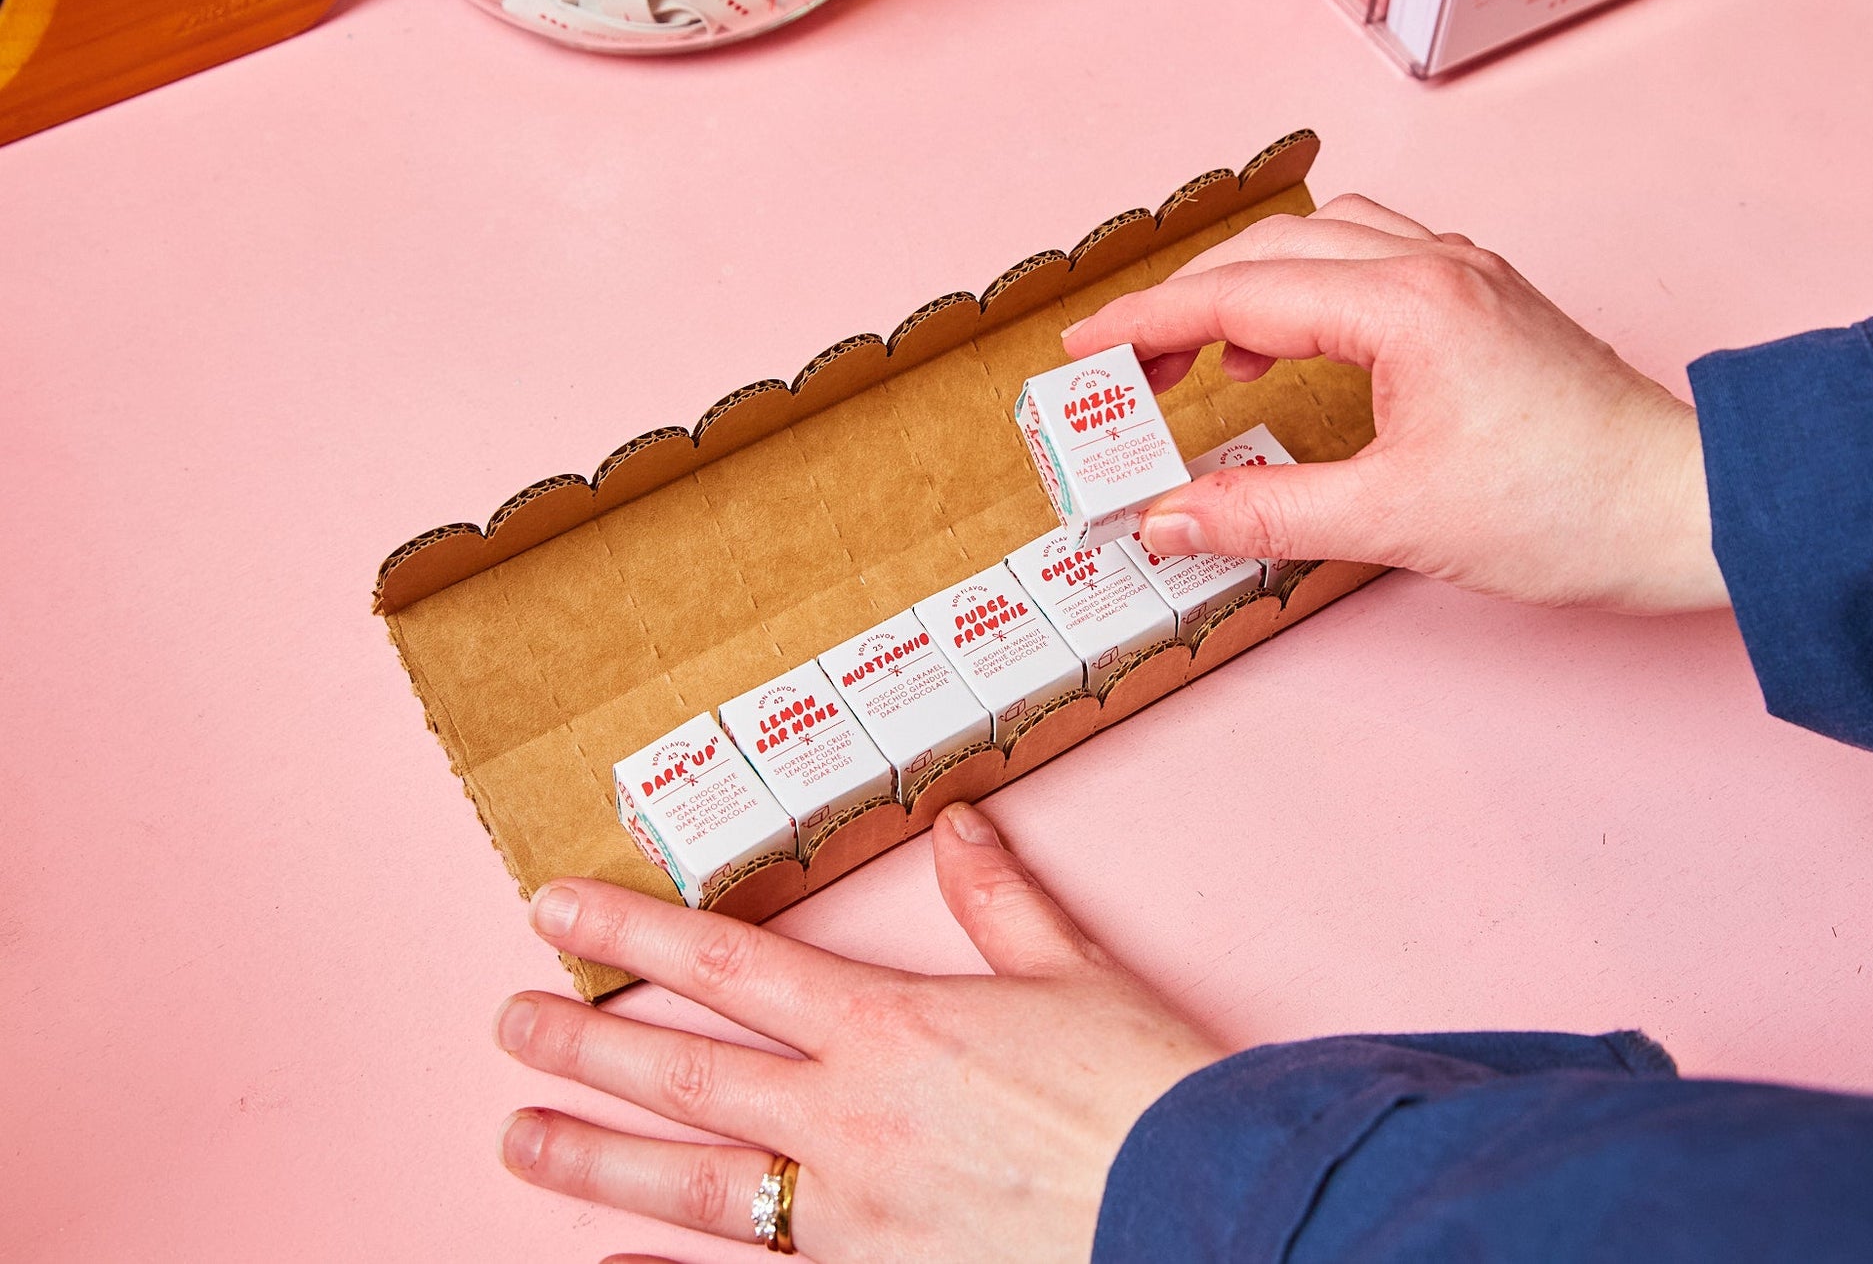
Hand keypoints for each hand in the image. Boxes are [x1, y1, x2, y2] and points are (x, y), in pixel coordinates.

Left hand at [493, 803, 1225, 1261]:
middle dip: (583, 1047)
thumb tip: (962, 823)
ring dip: (592, 1159)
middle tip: (504, 1022)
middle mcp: (848, 1121)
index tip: (554, 907)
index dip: (631, 932)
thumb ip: (1000, 900)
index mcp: (889, 1028)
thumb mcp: (1073, 974)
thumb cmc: (1145, 1092)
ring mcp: (850, 1217)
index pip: (729, 964)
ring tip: (516, 1138)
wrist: (1201, 1207)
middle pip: (685, 1076)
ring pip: (693, 1185)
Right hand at [1063, 196, 1729, 613]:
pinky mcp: (1483, 300)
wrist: (1683, 508)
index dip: (1147, 321)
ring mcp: (1464, 275)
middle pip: (1272, 251)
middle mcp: (1434, 266)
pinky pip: (1369, 261)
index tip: (1080, 348)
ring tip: (1205, 360)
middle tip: (1124, 364)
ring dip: (1250, 289)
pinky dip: (1307, 293)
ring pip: (1322, 242)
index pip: (1241, 294)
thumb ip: (1263, 515)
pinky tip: (1294, 350)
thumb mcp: (1394, 520)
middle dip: (1186, 302)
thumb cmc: (1566, 508)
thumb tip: (1165, 519)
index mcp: (1406, 305)